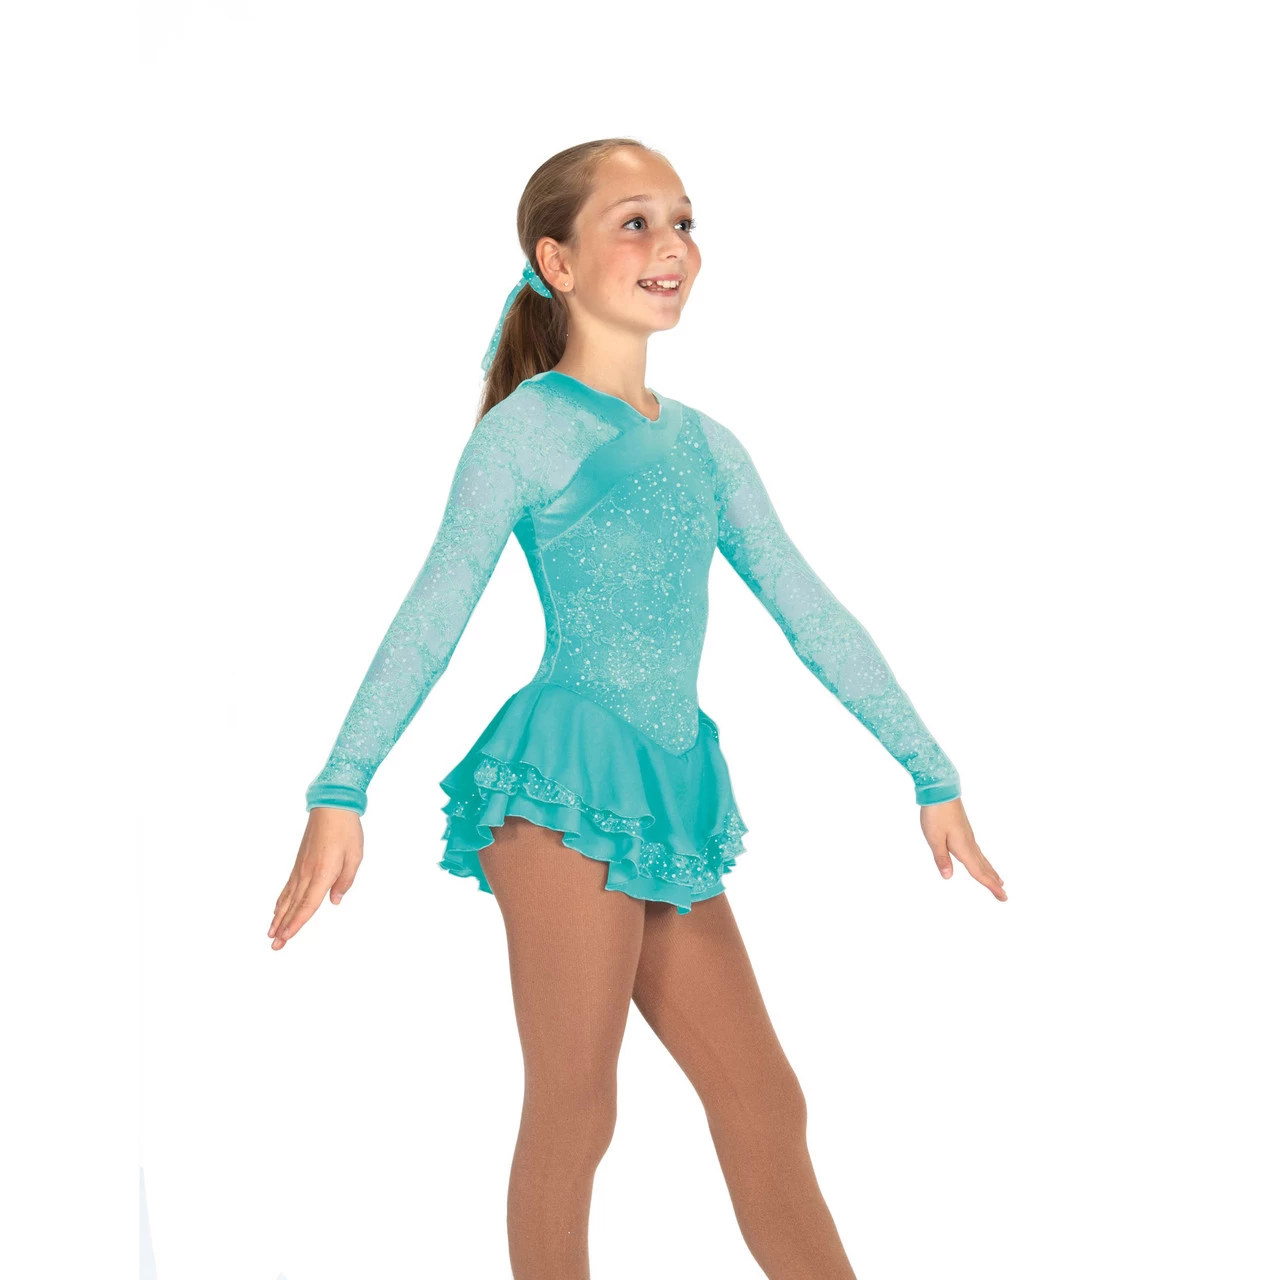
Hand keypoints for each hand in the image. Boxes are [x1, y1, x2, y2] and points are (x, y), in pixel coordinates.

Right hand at [269, 807, 364, 948]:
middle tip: (274, 945)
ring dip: (278, 916)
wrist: (332, 807)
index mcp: (322, 873)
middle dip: (283, 927)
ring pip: (287, 897)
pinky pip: (288, 886)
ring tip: (270, 932)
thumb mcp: (355, 857)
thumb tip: (334, 900)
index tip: (286, 938)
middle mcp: (307, 873)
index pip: (308, 904)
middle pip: (293, 905)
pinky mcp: (299, 862)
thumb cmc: (346, 830)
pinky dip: (281, 900)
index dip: (297, 923)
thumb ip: (345, 881)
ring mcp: (301, 868)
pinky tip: (276, 908)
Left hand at [919, 798, 1005, 900]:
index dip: (990, 886)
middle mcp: (970, 843)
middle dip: (993, 882)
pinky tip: (980, 861)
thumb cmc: (936, 813)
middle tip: (1004, 895)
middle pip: (984, 867)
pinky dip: (982, 861)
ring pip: (982, 859)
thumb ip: (941, 858)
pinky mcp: (964, 831)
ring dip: (990, 871)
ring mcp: (968, 836)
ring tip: (998, 880)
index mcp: (964, 848)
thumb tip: (948, 877)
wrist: (941, 790)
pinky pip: (977, 851)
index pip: (979, 872)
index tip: (1003, 897)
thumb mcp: (934, 838)